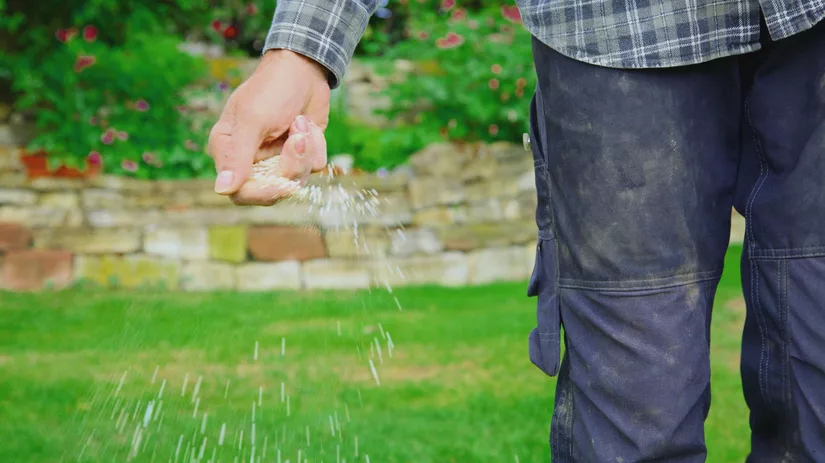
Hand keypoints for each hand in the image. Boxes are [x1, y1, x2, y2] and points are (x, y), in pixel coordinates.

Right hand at [207, 49, 330, 201]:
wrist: (304, 69)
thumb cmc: (271, 89)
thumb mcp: (252, 120)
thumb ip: (237, 156)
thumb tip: (221, 190)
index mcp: (229, 151)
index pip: (240, 192)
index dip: (263, 193)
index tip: (283, 183)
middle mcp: (251, 159)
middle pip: (273, 189)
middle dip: (292, 165)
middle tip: (298, 137)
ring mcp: (277, 158)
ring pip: (297, 179)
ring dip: (305, 150)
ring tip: (301, 123)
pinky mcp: (299, 154)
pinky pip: (314, 166)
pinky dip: (316, 145)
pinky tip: (308, 124)